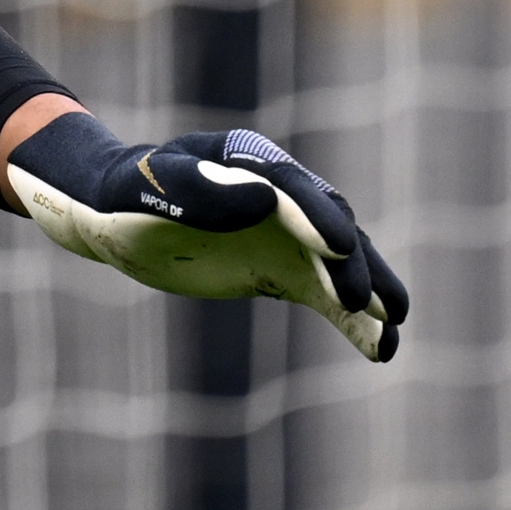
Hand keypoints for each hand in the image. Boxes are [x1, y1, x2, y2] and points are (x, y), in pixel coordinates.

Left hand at [2, 114, 408, 362]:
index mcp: (250, 159)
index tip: (343, 246)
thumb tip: (268, 199)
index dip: (320, 218)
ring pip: (341, 264)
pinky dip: (354, 321)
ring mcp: (288, 234)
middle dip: (354, 263)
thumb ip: (201, 190)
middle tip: (368, 300)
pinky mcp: (285, 270)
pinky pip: (326, 296)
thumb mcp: (154, 186)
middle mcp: (281, 194)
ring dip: (370, 294)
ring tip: (394, 325)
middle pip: (330, 226)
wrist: (116, 217)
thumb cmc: (129, 191)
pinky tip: (381, 350)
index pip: (294, 188)